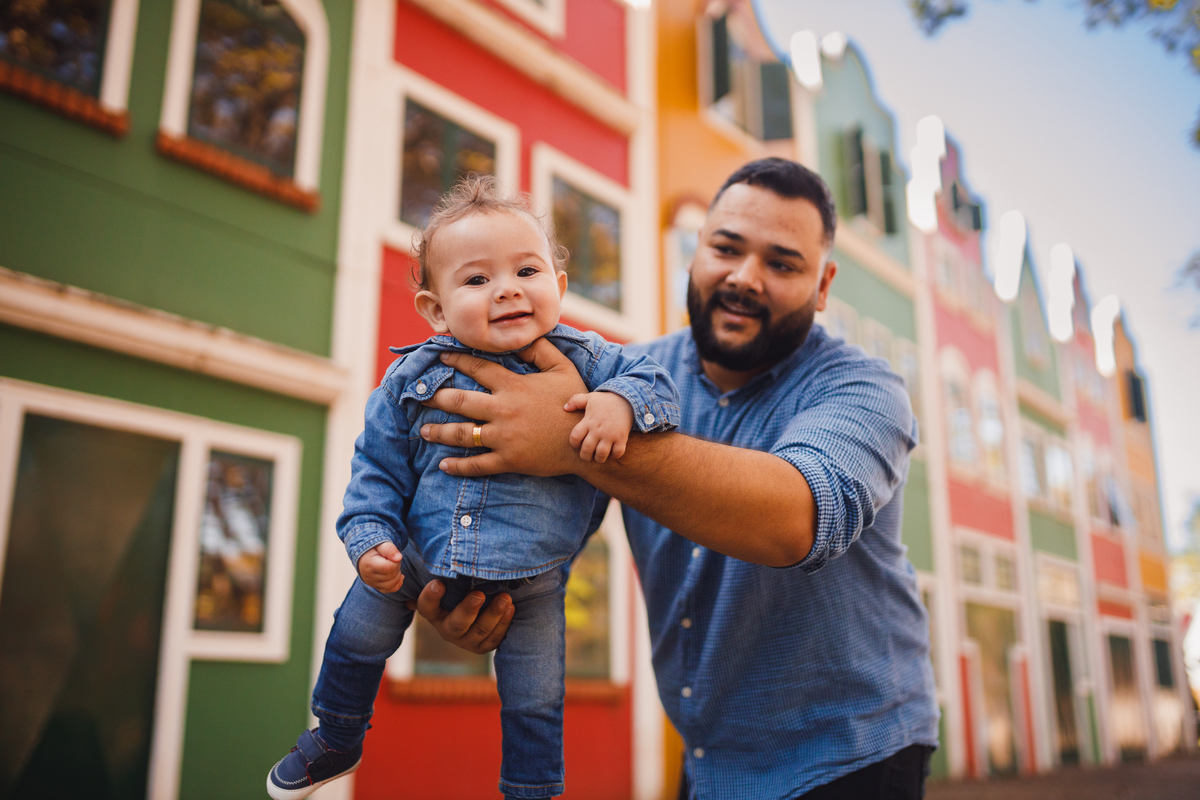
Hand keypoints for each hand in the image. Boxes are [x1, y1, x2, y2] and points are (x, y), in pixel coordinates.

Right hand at [357, 541, 403, 592]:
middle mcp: (368, 576)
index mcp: (369, 564)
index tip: (392, 555)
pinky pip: (389, 590)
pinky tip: (400, 576)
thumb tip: (398, 558)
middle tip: (392, 559)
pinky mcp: (375, 586)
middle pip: (391, 577)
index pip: (389, 568)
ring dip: (397, 575)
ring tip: (393, 565)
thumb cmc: (373, 547)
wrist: (363, 553)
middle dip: (397, 567)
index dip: (396, 561)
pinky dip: (397, 584)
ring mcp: (371, 583)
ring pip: (391, 585)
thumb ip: (389, 549)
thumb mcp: (380, 544)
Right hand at [404, 581, 514, 653]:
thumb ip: (450, 571)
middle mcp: (448, 629)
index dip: (430, 597)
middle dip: (468, 609)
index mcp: (434, 613)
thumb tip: (453, 548)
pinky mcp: (483, 645)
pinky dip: (504, 624)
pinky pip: (494, 639)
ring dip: (493, 614)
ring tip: (505, 598)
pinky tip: (510, 608)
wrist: (476, 613)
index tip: (438, 583)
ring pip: (480, 631)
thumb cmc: (460, 590)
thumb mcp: (451, 583)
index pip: (426, 606)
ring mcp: (466, 640)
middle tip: (479, 595)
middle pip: (456, 624)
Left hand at [420, 338, 586, 476]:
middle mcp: (503, 410)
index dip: (457, 360)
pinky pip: (477, 465)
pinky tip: (443, 465)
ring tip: (424, 430)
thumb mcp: (563, 368)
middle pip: (460, 401)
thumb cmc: (575, 403)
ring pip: (462, 434)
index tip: (440, 357)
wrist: (586, 441)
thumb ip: (540, 350)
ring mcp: (504, 437)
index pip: (478, 368)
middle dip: (437, 397)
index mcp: (513, 386)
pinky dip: (458, 466)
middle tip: (421, 397)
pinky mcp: (508, 460)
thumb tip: (520, 337)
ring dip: (439, 432)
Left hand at [564, 391, 632, 461]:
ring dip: (599, 458)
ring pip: (601, 454)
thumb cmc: (605, 401)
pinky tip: (612, 452)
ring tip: (598, 456)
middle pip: (587, 449)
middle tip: (587, 456)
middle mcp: (598, 429)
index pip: (575, 437)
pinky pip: (617, 453)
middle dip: (585, 456)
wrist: (627, 399)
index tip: (577, 444)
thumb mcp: (589, 398)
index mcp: (588, 421)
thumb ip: (575, 401)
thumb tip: (565, 408)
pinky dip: (614, 456)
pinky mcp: (622, 438)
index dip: (574, 444)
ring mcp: (610, 435)